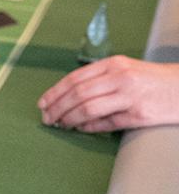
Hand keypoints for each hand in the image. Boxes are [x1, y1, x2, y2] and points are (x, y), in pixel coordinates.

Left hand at [37, 56, 178, 131]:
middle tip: (47, 119)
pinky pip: (106, 123)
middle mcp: (121, 77)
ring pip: (88, 109)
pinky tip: (81, 129)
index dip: (55, 92)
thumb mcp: (125, 71)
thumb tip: (67, 98)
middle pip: (78, 94)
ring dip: (70, 119)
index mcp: (114, 64)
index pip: (75, 78)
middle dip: (57, 108)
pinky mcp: (138, 114)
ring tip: (61, 125)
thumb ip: (98, 80)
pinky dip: (89, 127)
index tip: (42, 104)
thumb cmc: (151, 81)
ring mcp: (130, 95)